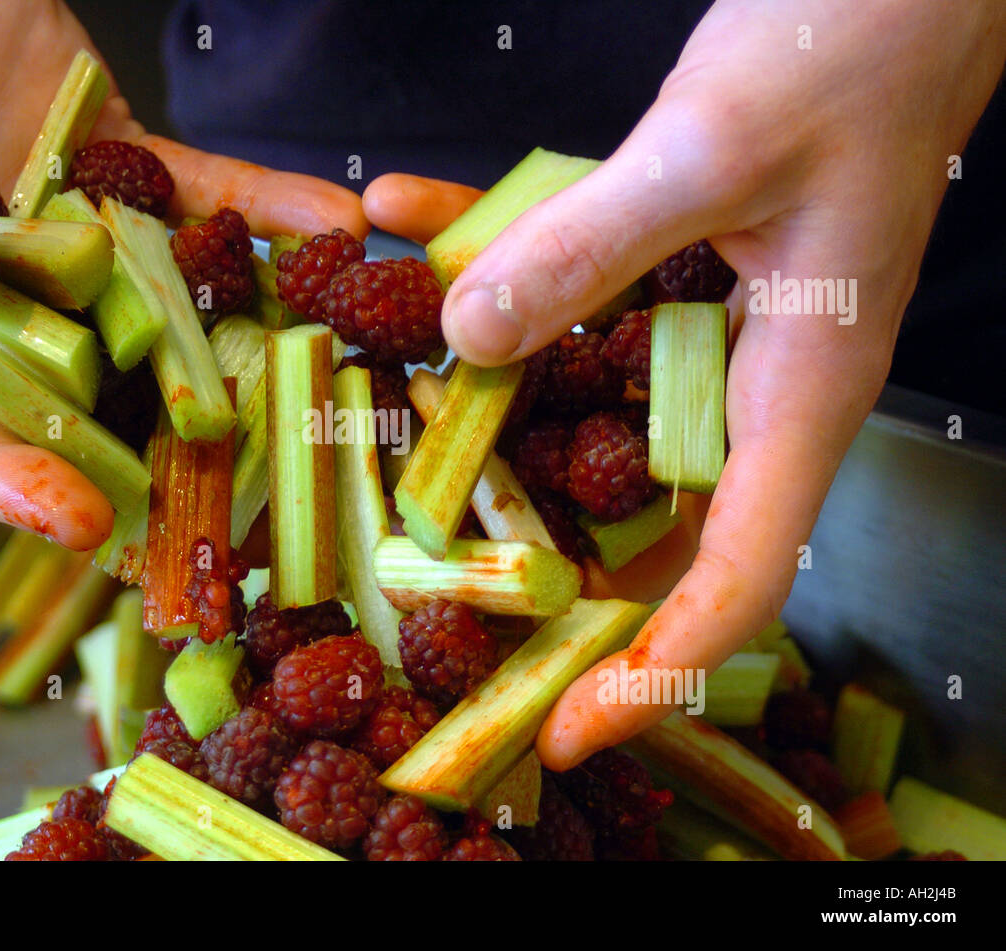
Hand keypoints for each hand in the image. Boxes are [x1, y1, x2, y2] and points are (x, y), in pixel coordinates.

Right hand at [0, 0, 366, 549]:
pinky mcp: (117, 164)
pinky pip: (198, 199)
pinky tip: (327, 223)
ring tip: (316, 364)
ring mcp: (64, 230)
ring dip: (238, 338)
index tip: (80, 520)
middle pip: (70, 391)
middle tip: (231, 490)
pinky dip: (263, 212)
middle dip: (148, 447)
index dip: (3, 478)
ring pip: (155, 305)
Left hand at [365, 0, 1004, 767]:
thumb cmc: (856, 48)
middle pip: (656, 530)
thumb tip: (467, 334)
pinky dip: (491, 267)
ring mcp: (710, 332)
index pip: (740, 576)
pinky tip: (404, 227)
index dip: (657, 669)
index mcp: (802, 390)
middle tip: (454, 627)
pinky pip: (572, 300)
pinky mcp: (672, 272)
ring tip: (398, 448)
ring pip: (597, 424)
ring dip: (498, 430)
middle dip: (560, 588)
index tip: (570, 730)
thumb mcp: (711, 149)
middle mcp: (755, 384)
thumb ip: (587, 246)